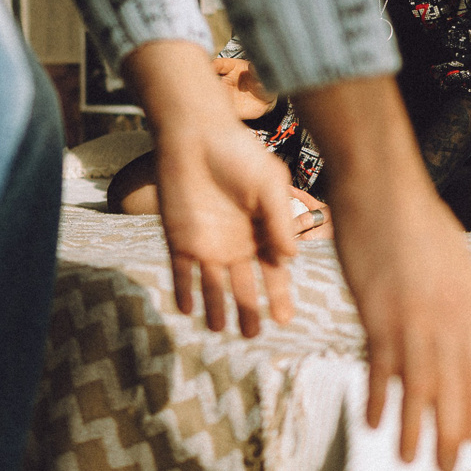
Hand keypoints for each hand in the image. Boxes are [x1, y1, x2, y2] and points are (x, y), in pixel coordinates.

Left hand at [123, 42, 299, 336]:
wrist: (196, 135)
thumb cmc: (239, 154)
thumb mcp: (269, 185)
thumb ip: (280, 221)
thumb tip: (290, 259)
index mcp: (261, 232)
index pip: (273, 271)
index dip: (280, 296)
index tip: (285, 319)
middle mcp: (236, 243)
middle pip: (244, 285)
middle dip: (249, 309)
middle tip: (252, 334)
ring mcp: (207, 242)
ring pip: (212, 284)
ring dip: (215, 307)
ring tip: (219, 329)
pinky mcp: (180, 237)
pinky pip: (181, 271)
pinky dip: (183, 290)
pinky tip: (187, 309)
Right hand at [295, 77, 470, 470]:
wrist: (383, 191)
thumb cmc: (420, 220)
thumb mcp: (463, 261)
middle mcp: (449, 321)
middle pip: (455, 388)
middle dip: (453, 431)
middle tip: (449, 468)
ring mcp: (415, 321)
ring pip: (421, 388)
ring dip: (417, 429)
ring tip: (412, 461)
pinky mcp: (380, 316)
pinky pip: (382, 368)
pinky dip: (380, 398)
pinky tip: (374, 424)